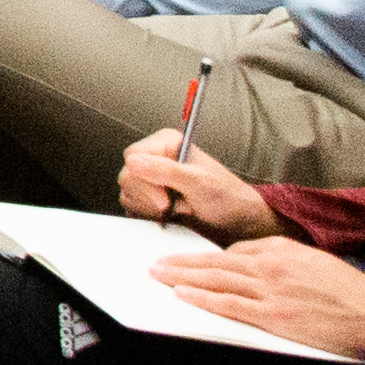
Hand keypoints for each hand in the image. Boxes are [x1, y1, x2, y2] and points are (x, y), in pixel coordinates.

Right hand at [117, 131, 275, 236]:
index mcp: (166, 143)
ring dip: (151, 208)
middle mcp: (155, 157)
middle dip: (150, 197)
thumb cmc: (226, 197)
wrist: (237, 221)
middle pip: (127, 176)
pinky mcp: (147, 196)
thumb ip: (167, 171)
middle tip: (175, 205)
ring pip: (127, 192)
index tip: (164, 199)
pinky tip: (169, 215)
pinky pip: (131, 205)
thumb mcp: (200, 183)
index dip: (144, 180)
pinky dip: (148, 214)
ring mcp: (150, 177)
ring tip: (178, 208)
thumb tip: (132, 162)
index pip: (133, 156)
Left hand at [160, 237, 364, 358]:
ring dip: (182, 277)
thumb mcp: (313, 262)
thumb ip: (281, 258)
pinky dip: (203, 299)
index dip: (207, 259)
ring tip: (158, 276)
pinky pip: (230, 305)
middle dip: (182, 263)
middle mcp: (271, 266)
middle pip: (216, 263)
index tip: (187, 261)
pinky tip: (183, 295)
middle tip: (155, 264)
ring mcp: (271, 291)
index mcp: (281, 250)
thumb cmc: (350, 292)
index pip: (235, 252)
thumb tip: (249, 262)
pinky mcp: (274, 316)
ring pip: (216, 280)